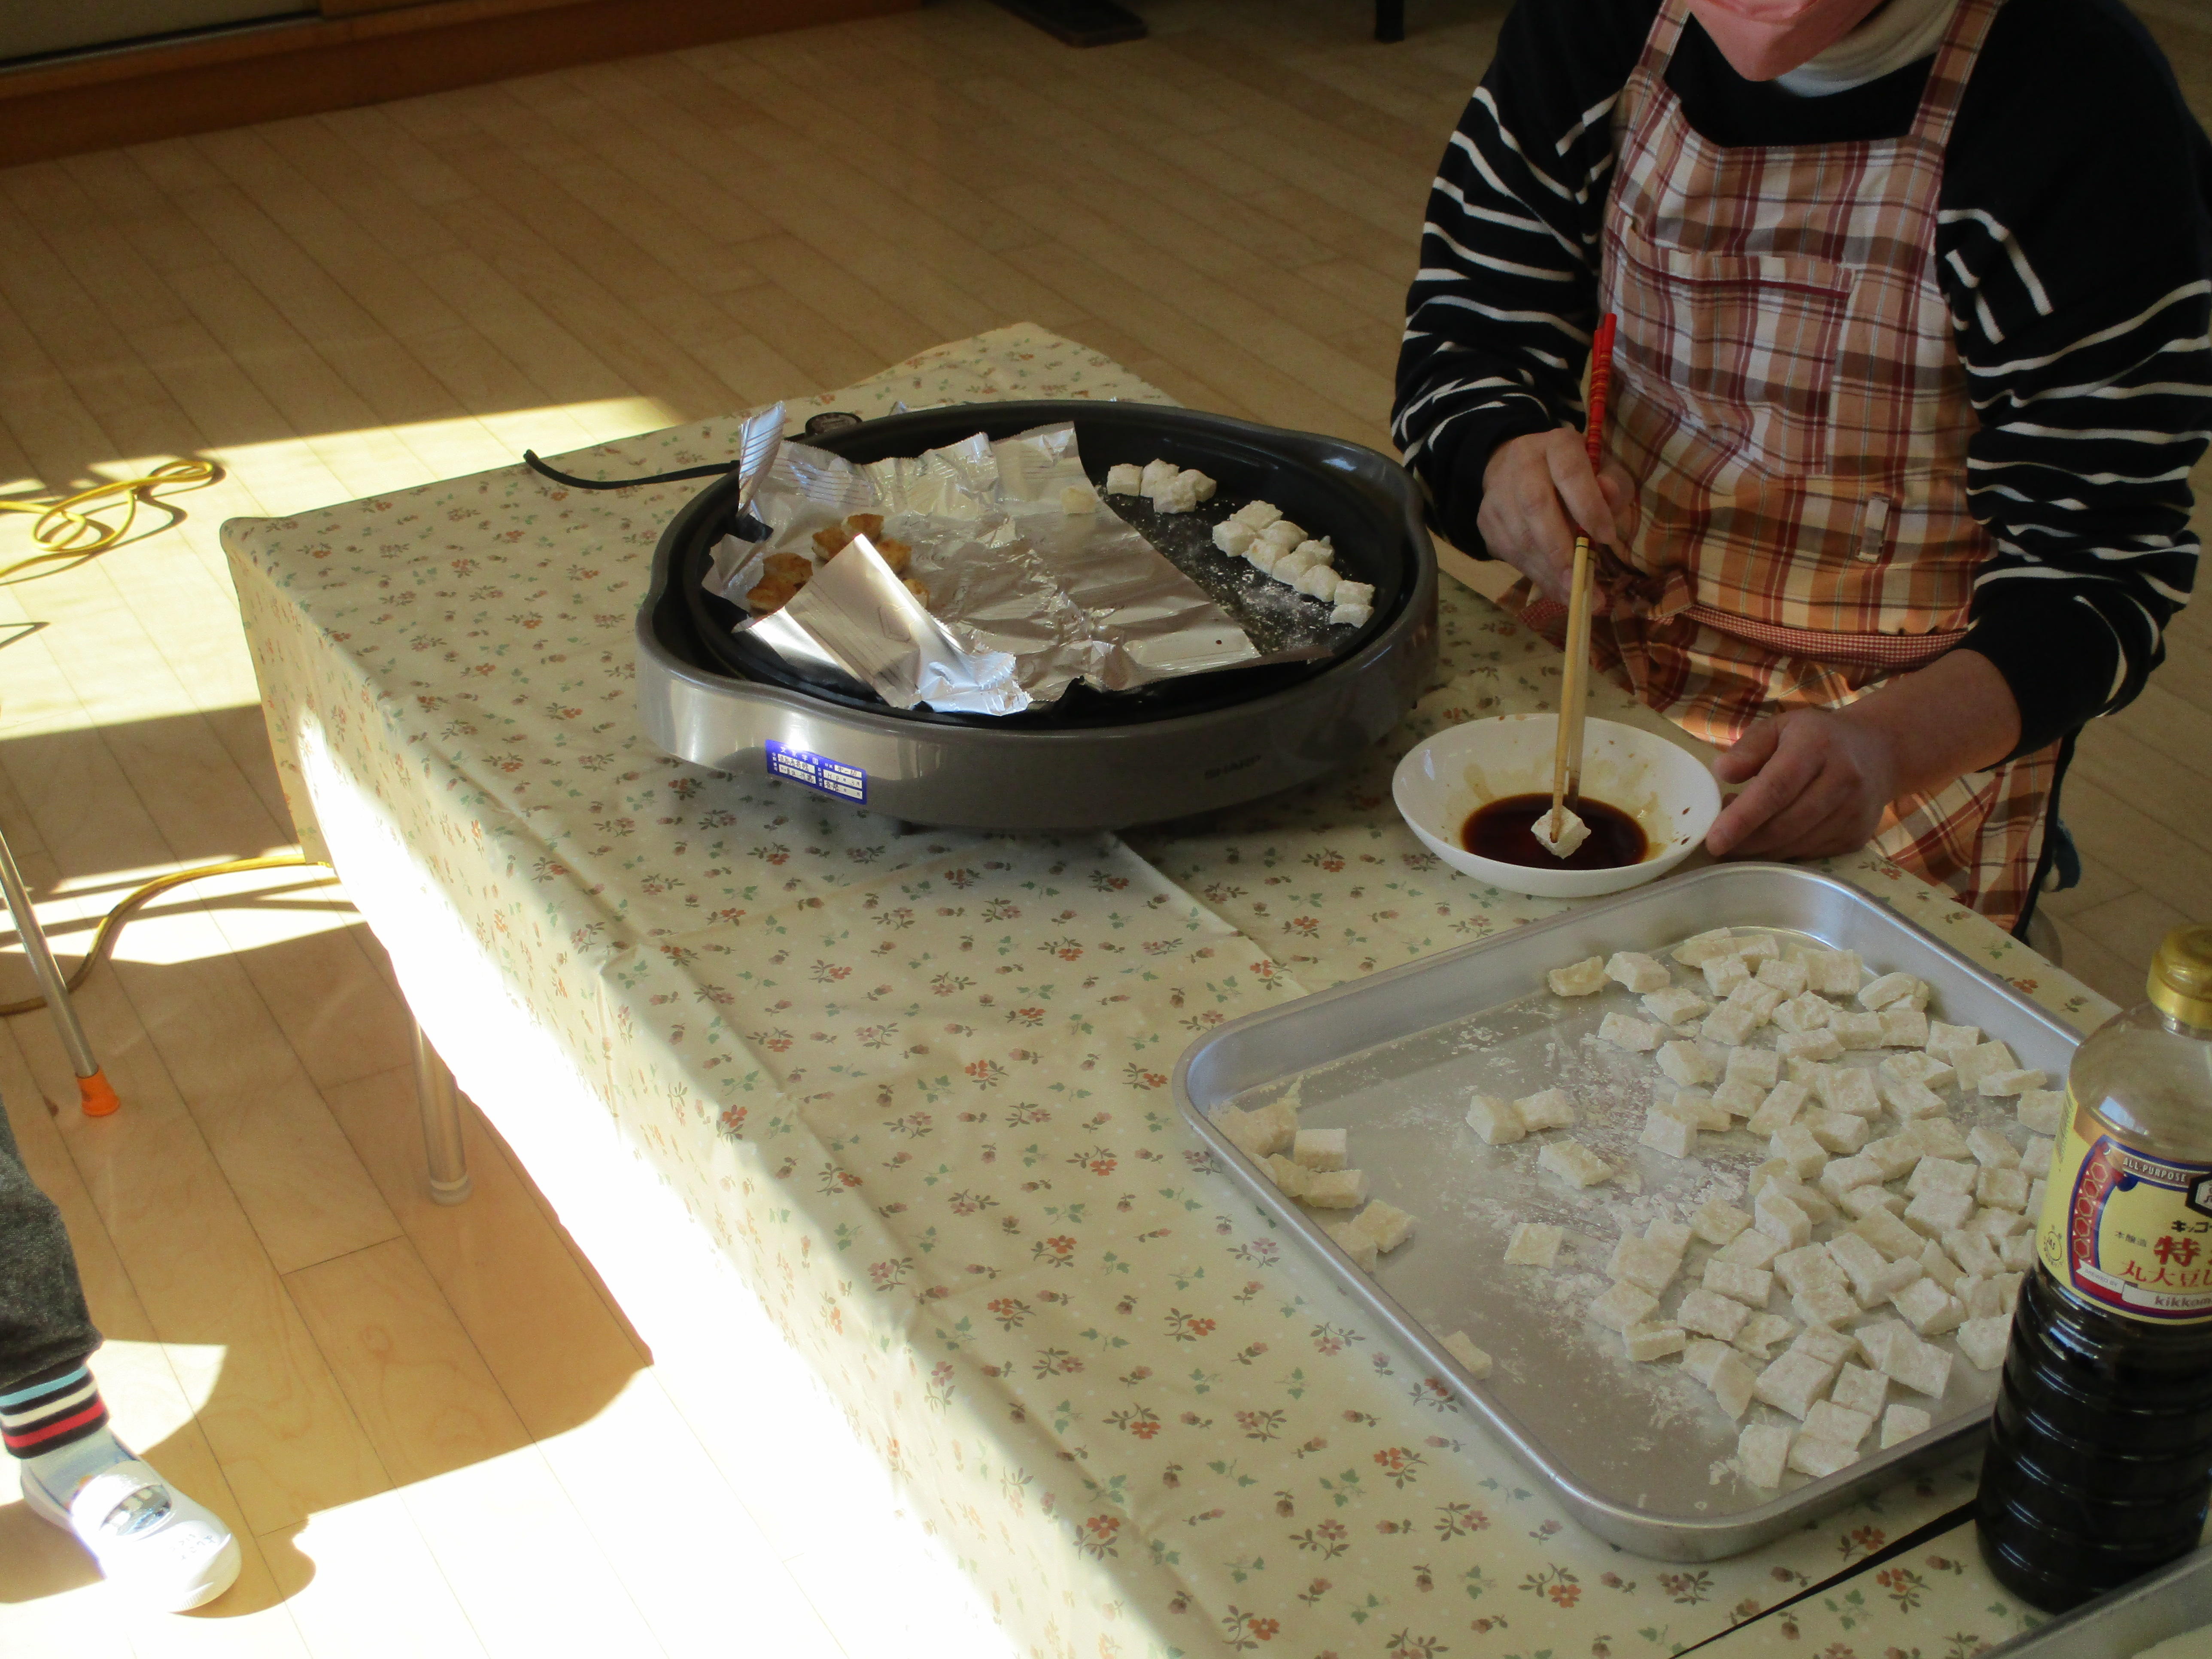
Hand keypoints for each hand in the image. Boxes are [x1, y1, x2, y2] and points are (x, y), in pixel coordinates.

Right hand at [1476, 428, 1637, 608]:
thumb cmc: (1573, 475)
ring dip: (1548, 571)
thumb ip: (1612, 487)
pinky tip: (1557, 590)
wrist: (1517, 467)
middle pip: (1536, 506)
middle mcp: (1521, 464)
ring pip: (1519, 536)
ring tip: (1575, 596)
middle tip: (1581, 583)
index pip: (1570, 473)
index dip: (1588, 506)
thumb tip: (1609, 499)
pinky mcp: (1485, 519)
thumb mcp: (1602, 473)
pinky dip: (1535, 575)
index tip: (1607, 539)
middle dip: (1560, 550)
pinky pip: (1508, 553)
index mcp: (1556, 445)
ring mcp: (1497, 493)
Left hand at [1706, 707, 1901, 859]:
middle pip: (1785, 824)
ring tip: (1740, 837)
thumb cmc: (1815, 738)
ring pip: (1797, 845)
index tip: (1714, 839)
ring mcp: (1855, 812)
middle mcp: (1842, 779)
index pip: (1776, 788)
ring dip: (1761, 850)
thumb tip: (1721, 773)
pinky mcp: (1858, 836)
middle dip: (1745, 841)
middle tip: (1716, 844)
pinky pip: (1811, 854)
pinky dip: (1783, 853)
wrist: (1878, 750)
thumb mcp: (1779, 727)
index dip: (1743, 818)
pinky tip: (1770, 840)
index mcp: (1816, 746)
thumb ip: (1748, 748)